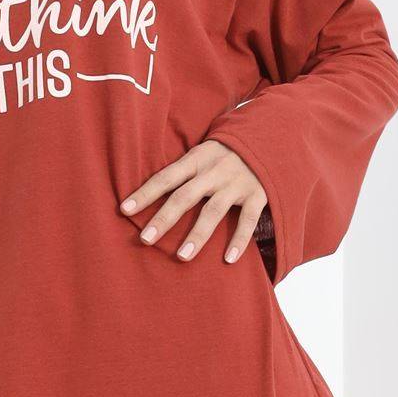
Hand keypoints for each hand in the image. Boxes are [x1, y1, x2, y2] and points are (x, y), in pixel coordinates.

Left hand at [120, 140, 267, 263]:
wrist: (272, 136)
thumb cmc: (227, 152)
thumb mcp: (204, 152)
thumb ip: (184, 171)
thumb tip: (149, 192)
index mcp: (197, 158)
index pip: (166, 177)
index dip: (145, 193)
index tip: (124, 210)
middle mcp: (215, 170)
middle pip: (185, 196)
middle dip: (164, 218)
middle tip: (145, 239)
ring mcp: (237, 183)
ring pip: (213, 211)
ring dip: (197, 235)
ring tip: (182, 257)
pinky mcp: (258, 194)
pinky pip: (248, 220)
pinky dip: (239, 240)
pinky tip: (228, 260)